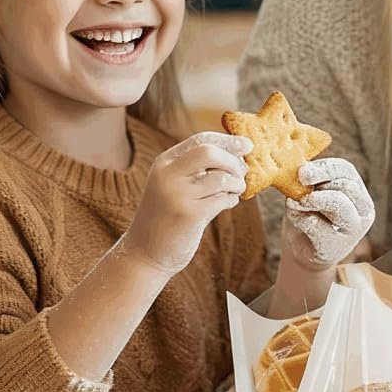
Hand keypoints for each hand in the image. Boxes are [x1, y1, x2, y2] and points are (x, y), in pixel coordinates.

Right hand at [123, 132, 250, 275]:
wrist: (144, 252)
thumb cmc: (167, 217)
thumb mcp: (175, 186)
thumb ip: (198, 169)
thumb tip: (239, 154)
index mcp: (164, 163)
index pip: (201, 140)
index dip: (228, 140)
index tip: (247, 145)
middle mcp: (167, 175)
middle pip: (210, 152)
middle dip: (233, 161)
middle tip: (243, 172)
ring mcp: (177, 195)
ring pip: (221, 177)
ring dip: (237, 183)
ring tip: (235, 190)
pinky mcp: (189, 215)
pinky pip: (223, 199)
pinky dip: (232, 199)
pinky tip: (228, 202)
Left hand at [282, 158, 375, 269]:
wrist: (302, 250)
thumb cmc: (308, 214)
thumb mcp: (310, 192)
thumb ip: (309, 182)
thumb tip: (302, 172)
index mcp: (357, 191)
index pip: (346, 170)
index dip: (324, 168)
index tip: (302, 172)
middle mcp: (363, 210)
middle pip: (345, 186)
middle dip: (317, 186)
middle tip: (297, 193)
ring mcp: (353, 230)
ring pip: (338, 204)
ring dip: (310, 201)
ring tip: (294, 205)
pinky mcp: (336, 246)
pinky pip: (317, 225)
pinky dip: (300, 219)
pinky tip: (296, 220)